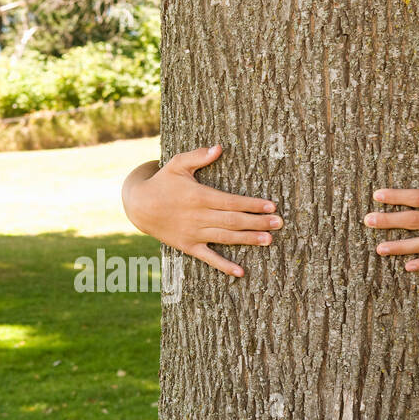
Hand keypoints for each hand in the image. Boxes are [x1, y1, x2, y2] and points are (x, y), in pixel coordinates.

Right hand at [122, 145, 282, 276]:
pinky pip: (208, 258)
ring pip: (226, 237)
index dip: (252, 204)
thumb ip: (198, 156)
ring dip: (247, 239)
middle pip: (233, 220)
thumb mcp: (177, 164)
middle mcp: (199, 216)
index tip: (271, 205)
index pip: (232, 201)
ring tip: (268, 240)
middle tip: (279, 224)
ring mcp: (194, 233)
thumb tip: (219, 147)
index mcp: (199, 196)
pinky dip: (224, 265)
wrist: (139, 206)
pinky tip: (240, 272)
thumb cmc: (162, 182)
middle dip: (257, 222)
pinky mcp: (189, 246)